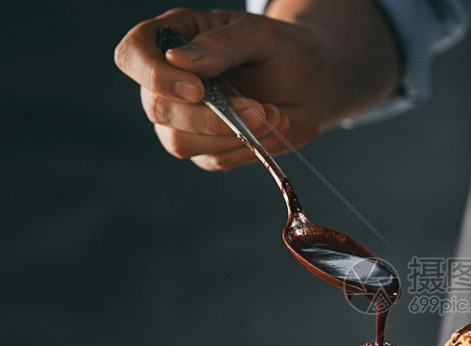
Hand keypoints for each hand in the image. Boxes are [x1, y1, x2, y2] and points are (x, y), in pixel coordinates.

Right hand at [114, 3, 398, 170]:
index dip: (154, 76)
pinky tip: (273, 126)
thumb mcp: (262, 35)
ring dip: (233, 135)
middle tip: (261, 108)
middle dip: (211, 117)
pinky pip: (214, 160)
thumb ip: (223, 44)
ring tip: (274, 114)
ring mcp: (184, 119)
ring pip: (181, 143)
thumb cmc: (284, 52)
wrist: (312, 85)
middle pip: (159, 110)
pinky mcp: (206, 149)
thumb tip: (181, 61)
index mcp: (174, 39)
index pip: (133, 56)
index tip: (198, 88)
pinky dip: (247, 149)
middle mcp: (169, 81)